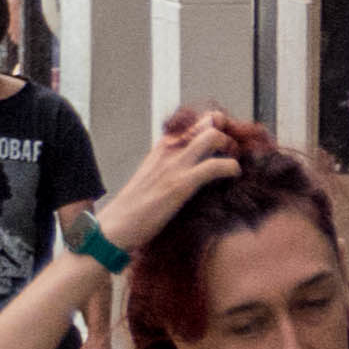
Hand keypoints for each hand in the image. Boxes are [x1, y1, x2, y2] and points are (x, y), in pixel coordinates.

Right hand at [88, 116, 243, 262]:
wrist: (115, 227)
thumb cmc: (134, 208)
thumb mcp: (153, 177)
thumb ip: (171, 166)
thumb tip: (195, 167)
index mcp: (162, 148)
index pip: (196, 122)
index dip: (217, 128)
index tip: (226, 144)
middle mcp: (168, 150)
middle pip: (208, 122)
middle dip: (229, 133)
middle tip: (233, 153)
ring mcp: (174, 165)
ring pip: (212, 136)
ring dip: (231, 147)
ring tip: (232, 162)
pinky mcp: (180, 184)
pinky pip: (215, 166)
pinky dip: (231, 168)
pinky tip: (233, 176)